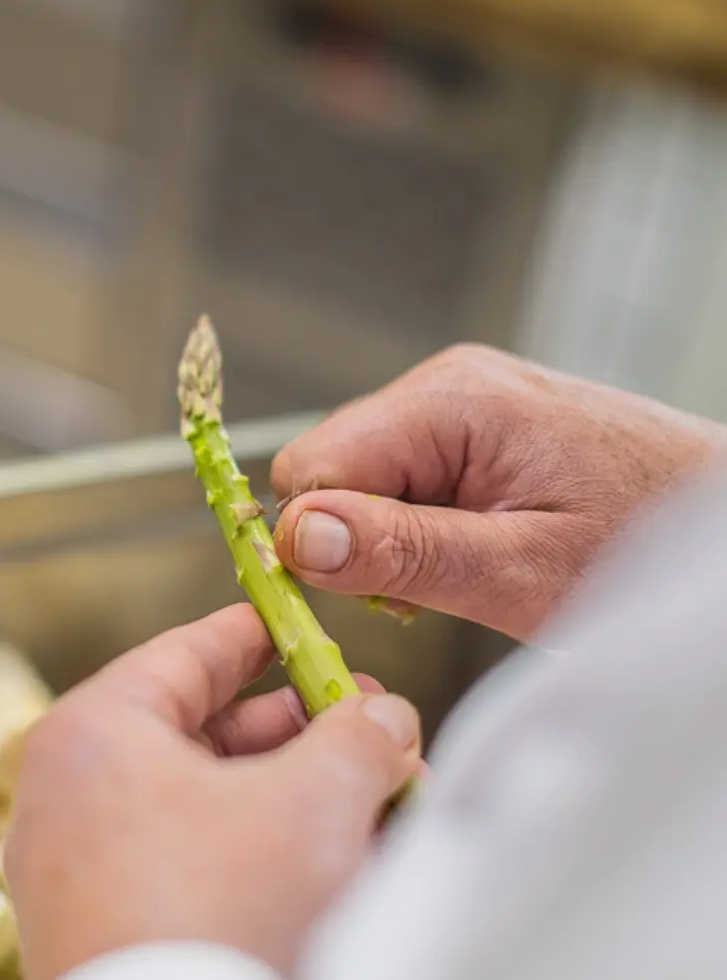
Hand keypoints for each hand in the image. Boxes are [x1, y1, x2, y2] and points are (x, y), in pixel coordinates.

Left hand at [4, 605, 420, 979]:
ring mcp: (78, 877)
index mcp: (93, 734)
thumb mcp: (314, 800)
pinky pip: (191, 871)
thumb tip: (384, 717)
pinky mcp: (105, 942)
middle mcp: (67, 799)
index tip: (303, 620)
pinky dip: (259, 858)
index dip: (259, 634)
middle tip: (371, 726)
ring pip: (204, 809)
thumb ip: (358, 737)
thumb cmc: (222, 911)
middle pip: (201, 735)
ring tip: (376, 801)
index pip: (185, 654)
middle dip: (301, 735)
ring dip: (293, 800)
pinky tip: (333, 869)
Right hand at [272, 344, 726, 642]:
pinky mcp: (477, 426)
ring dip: (395, 539)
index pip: (312, 467)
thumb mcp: (519, 570)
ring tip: (475, 567)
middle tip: (439, 586)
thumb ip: (402, 551)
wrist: (722, 518)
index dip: (320, 541)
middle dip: (361, 540)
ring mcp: (462, 401)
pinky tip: (479, 548)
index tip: (369, 596)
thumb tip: (295, 537)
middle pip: (332, 471)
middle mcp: (446, 384)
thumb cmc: (644, 544)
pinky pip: (404, 479)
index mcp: (451, 401)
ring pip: (363, 480)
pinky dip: (424, 527)